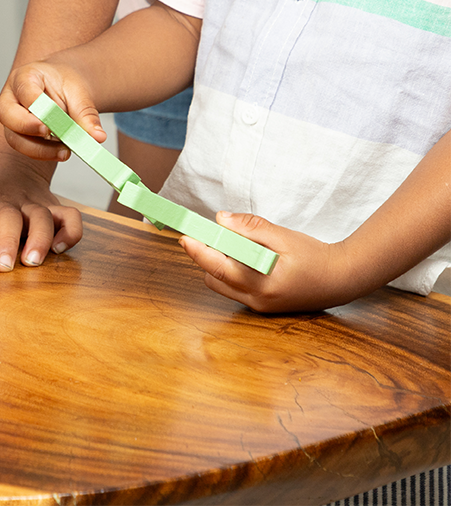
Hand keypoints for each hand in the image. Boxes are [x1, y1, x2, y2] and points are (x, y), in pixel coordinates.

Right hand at [0, 60, 106, 160]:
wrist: (61, 87)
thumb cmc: (65, 85)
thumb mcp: (79, 92)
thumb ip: (86, 113)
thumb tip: (97, 137)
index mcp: (25, 77)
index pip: (24, 90)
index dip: (35, 106)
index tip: (48, 122)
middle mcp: (11, 97)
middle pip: (6, 114)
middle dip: (27, 128)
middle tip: (49, 134)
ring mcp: (11, 118)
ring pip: (14, 137)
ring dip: (39, 149)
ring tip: (65, 151)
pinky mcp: (18, 135)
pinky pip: (25, 148)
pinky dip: (44, 153)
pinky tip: (62, 152)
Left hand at [0, 146, 82, 271]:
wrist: (6, 166)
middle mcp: (6, 201)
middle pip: (9, 217)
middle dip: (7, 241)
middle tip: (2, 266)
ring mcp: (31, 204)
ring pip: (42, 217)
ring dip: (40, 238)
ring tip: (31, 262)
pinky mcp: (53, 209)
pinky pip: (71, 217)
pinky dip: (70, 232)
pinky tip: (59, 249)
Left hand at [180, 211, 356, 312]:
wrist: (343, 279)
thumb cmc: (316, 257)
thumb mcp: (284, 237)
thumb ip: (251, 228)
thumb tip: (220, 219)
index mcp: (261, 285)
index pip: (218, 268)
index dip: (198, 250)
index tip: (184, 235)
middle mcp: (256, 301)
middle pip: (214, 277)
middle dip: (209, 255)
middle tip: (218, 232)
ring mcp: (258, 306)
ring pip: (222, 283)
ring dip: (220, 262)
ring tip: (239, 243)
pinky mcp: (262, 305)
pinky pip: (234, 286)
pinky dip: (232, 269)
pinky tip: (248, 255)